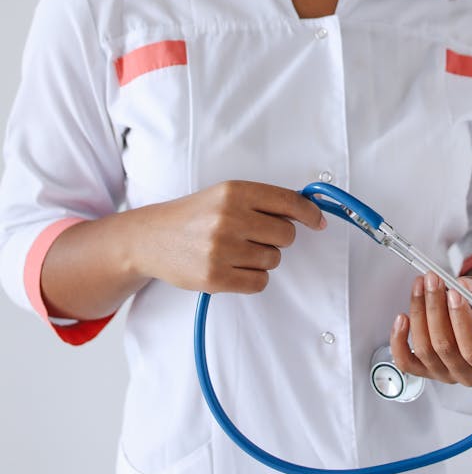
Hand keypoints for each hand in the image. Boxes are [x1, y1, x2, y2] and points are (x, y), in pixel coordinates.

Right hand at [133, 180, 325, 294]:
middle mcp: (228, 217)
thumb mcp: (224, 195)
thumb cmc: (194, 216)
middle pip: (286, 234)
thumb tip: (306, 212)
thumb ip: (261, 201)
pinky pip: (259, 282)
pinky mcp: (215, 277)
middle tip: (256, 236)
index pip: (287, 201)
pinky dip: (253, 278)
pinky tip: (234, 267)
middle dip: (278, 238)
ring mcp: (221, 249)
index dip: (309, 213)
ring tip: (236, 251)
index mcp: (234, 192)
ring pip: (273, 259)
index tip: (317, 221)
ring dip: (263, 258)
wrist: (152, 238)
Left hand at [390, 272, 471, 386]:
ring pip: (424, 349)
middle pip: (444, 347)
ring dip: (419, 313)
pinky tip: (402, 318)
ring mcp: (444, 373)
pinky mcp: (425, 369)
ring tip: (421, 286)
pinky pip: (406, 361)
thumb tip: (464, 286)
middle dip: (435, 308)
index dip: (461, 321)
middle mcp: (468, 374)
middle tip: (433, 280)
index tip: (454, 294)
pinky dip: (399, 340)